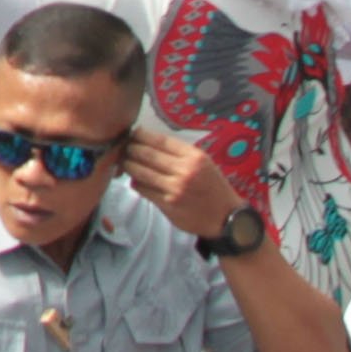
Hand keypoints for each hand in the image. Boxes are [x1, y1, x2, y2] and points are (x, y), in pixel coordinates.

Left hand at [123, 128, 244, 241]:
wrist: (227, 217)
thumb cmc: (212, 186)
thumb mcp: (203, 163)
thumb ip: (178, 153)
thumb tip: (146, 141)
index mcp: (194, 157)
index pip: (159, 140)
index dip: (140, 135)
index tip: (132, 134)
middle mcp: (184, 171)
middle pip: (145, 154)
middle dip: (130, 149)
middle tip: (124, 148)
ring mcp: (175, 188)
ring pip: (139, 171)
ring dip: (128, 166)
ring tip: (126, 163)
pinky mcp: (167, 204)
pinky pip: (142, 189)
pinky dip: (136, 183)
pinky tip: (137, 181)